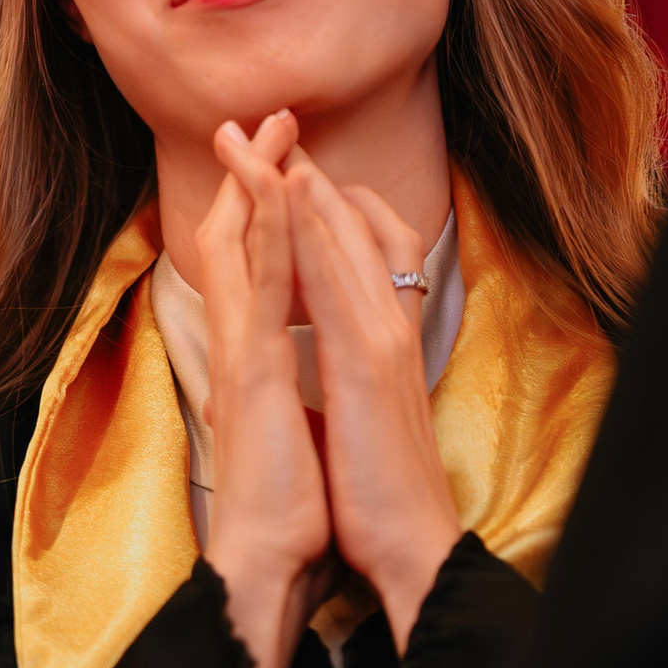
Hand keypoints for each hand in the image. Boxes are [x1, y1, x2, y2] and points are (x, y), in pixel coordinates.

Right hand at [196, 110, 332, 667]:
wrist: (270, 560)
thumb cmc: (286, 507)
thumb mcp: (291, 429)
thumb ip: (286, 392)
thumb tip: (291, 381)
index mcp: (253, 357)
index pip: (252, 265)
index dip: (262, 208)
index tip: (279, 160)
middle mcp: (240, 345)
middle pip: (236, 239)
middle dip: (253, 174)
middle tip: (266, 117)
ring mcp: (243, 354)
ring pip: (243, 249)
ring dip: (257, 182)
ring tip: (268, 129)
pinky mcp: (256, 373)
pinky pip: (265, 286)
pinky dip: (273, 232)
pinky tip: (282, 190)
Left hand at [279, 149, 461, 650]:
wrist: (409, 547)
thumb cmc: (379, 489)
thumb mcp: (357, 411)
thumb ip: (345, 371)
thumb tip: (322, 356)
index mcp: (384, 335)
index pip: (362, 244)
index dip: (322, 199)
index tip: (284, 163)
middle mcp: (389, 322)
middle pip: (351, 223)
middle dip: (303, 168)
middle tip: (264, 121)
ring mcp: (382, 336)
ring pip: (343, 237)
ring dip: (298, 179)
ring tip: (259, 136)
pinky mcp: (367, 362)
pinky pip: (334, 278)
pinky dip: (310, 229)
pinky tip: (282, 194)